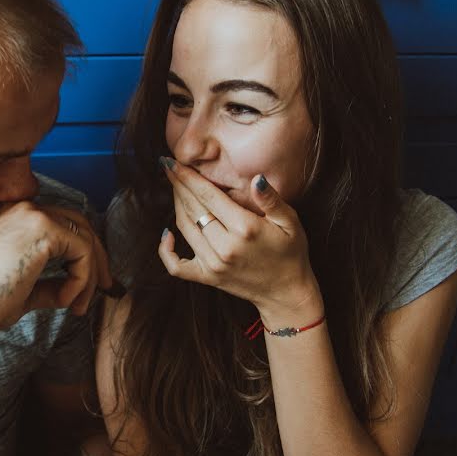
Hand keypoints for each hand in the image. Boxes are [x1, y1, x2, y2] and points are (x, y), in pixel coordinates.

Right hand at [0, 201, 111, 333]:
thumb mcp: (22, 290)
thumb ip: (49, 283)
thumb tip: (73, 289)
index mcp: (13, 218)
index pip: (62, 225)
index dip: (83, 254)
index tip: (89, 285)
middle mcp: (23, 208)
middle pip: (80, 225)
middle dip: (97, 260)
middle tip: (104, 291)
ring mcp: (32, 214)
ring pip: (85, 238)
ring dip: (90, 275)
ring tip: (77, 306)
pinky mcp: (42, 228)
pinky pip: (82, 252)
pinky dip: (82, 280)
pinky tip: (65, 300)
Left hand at [158, 158, 320, 319]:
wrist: (286, 293)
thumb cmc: (291, 253)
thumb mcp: (290, 222)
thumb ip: (271, 200)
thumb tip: (256, 179)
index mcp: (245, 228)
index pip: (208, 195)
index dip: (188, 177)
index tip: (173, 162)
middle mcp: (225, 246)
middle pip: (192, 208)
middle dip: (178, 185)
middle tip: (170, 168)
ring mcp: (213, 264)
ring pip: (184, 228)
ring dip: (176, 206)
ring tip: (175, 188)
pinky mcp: (207, 277)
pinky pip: (176, 265)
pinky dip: (165, 250)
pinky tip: (167, 234)